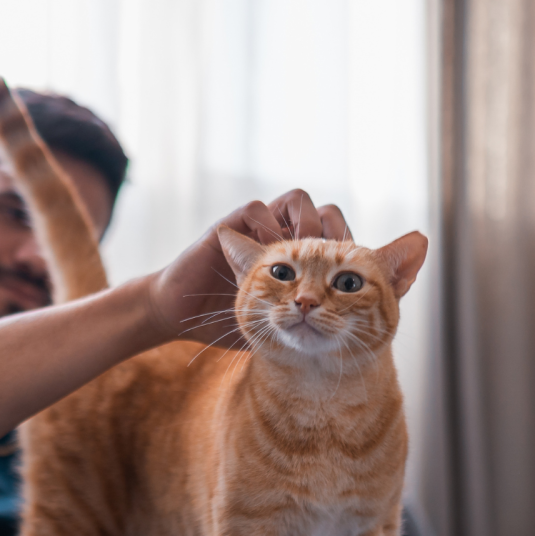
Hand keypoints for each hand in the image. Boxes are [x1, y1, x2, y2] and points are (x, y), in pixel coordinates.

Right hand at [146, 190, 352, 347]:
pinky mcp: (231, 227)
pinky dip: (265, 225)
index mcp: (299, 261)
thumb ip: (308, 323)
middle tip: (326, 261)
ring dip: (303, 224)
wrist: (183, 317)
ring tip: (298, 254)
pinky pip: (257, 209)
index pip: (337, 237)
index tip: (344, 273)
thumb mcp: (279, 328)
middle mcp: (282, 239)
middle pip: (324, 212)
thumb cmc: (229, 325)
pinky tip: (264, 254)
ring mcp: (258, 231)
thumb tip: (351, 334)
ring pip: (297, 200)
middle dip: (330, 234)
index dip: (347, 248)